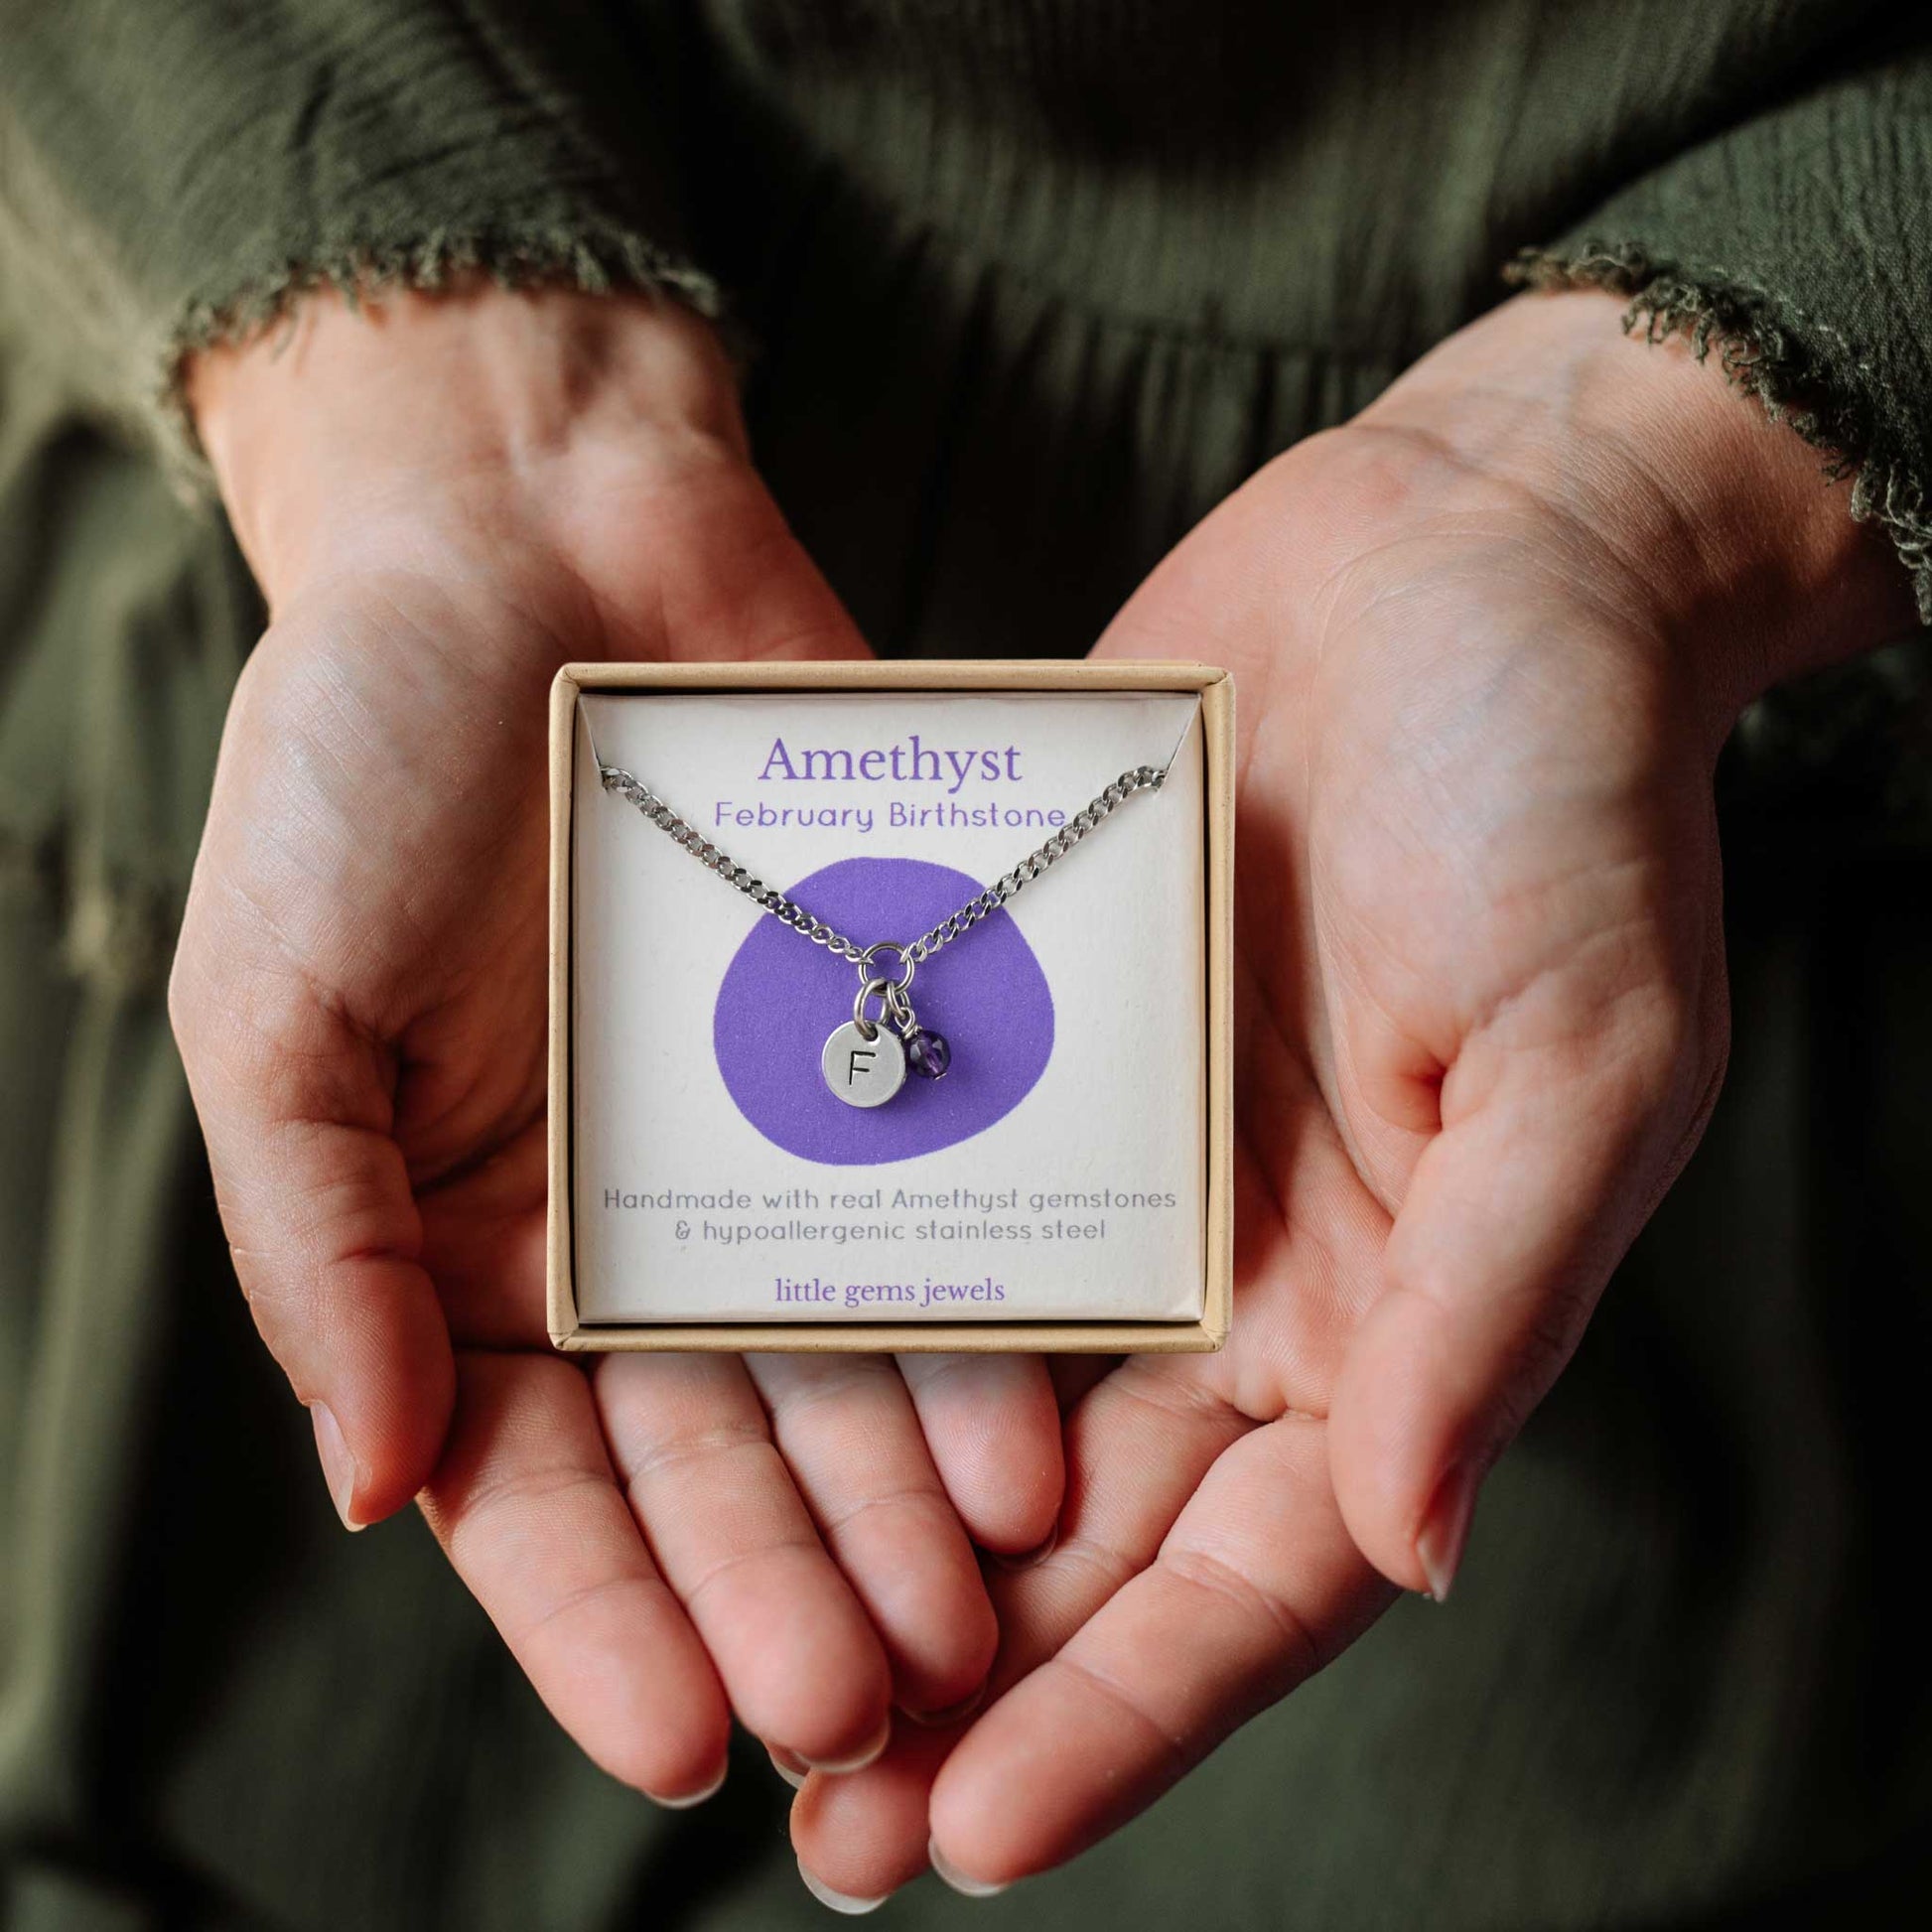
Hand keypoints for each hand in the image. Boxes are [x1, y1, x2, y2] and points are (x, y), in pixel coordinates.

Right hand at [169, 285, 1062, 1802]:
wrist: (538, 537)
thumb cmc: (363, 759)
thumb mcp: (277, 1004)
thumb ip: (320, 1243)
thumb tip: (372, 1485)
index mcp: (465, 1254)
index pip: (532, 1491)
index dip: (604, 1621)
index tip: (684, 1739)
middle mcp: (627, 1234)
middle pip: (714, 1460)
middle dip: (785, 1587)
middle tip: (870, 1709)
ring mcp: (764, 1152)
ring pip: (842, 1370)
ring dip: (899, 1502)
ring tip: (976, 1612)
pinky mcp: (882, 1060)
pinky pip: (937, 1214)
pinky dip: (978, 1328)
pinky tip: (1035, 1431)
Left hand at [789, 289, 1914, 1897]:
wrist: (1457, 563)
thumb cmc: (1561, 798)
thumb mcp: (1576, 1052)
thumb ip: (1490, 1302)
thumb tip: (1410, 1545)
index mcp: (1391, 1316)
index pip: (1252, 1577)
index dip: (1124, 1715)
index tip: (973, 1832)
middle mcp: (1250, 1278)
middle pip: (1093, 1540)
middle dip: (964, 1684)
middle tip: (813, 1821)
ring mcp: (1132, 1172)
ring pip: (986, 1406)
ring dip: (872, 1540)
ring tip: (736, 1659)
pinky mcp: (1040, 1052)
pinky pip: (933, 1207)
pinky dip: (849, 1317)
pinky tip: (724, 1400)